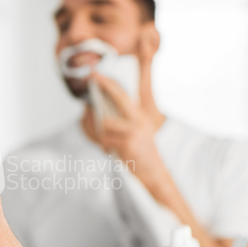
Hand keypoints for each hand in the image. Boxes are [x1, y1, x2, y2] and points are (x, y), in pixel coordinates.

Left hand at [94, 73, 168, 187]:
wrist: (154, 172)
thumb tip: (98, 114)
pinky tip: (112, 153)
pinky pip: (106, 141)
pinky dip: (105, 148)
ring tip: (108, 144)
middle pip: (119, 97)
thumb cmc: (141, 153)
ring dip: (101, 135)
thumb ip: (122, 122)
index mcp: (140, 115)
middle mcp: (139, 119)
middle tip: (92, 76)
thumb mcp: (136, 133)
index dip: (109, 83)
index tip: (96, 74)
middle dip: (105, 85)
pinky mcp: (129, 143)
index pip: (123, 94)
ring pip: (106, 123)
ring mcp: (135, 130)